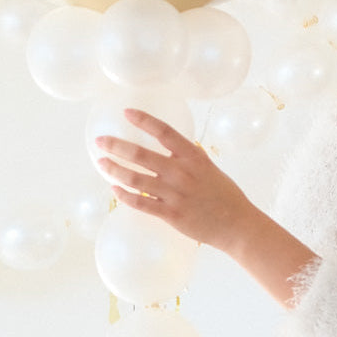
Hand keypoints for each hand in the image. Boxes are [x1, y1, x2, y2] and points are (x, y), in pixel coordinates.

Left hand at [95, 110, 256, 250]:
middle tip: (100, 141)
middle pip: (141, 154)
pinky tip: (114, 189)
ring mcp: (175, 194)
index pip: (164, 132)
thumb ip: (188, 157)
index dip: (144, 120)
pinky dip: (125, 195)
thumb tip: (169, 147)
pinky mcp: (171, 214)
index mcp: (193, 157)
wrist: (236, 224)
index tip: (126, 112)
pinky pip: (141, 204)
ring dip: (115, 170)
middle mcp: (182, 172)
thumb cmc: (224, 195)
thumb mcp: (208, 167)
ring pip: (135, 179)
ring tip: (102, 163)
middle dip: (116, 146)